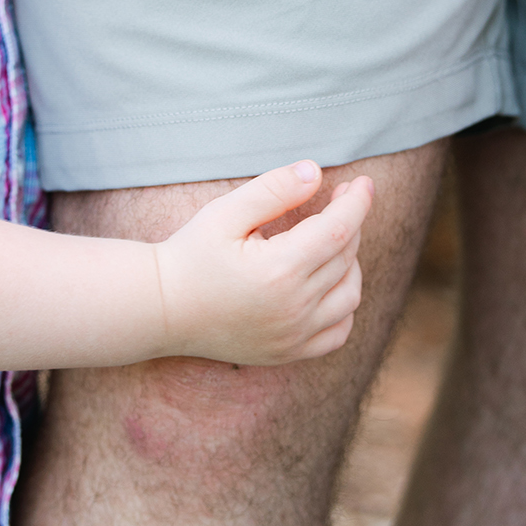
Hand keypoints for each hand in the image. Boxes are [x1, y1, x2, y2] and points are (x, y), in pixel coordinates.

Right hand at [155, 161, 372, 365]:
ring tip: (335, 237)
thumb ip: (273, 189)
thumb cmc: (190, 253)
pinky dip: (345, 306)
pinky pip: (338, 332)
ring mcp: (294, 335)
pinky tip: (331, 283)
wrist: (162, 307)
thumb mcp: (225, 211)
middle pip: (345, 257)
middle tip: (341, 197)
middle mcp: (294, 307)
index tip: (362, 182)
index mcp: (280, 269)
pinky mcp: (288, 352)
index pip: (339, 229)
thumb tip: (315, 173)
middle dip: (351, 221)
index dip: (356, 202)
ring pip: (349, 295)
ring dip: (351, 262)